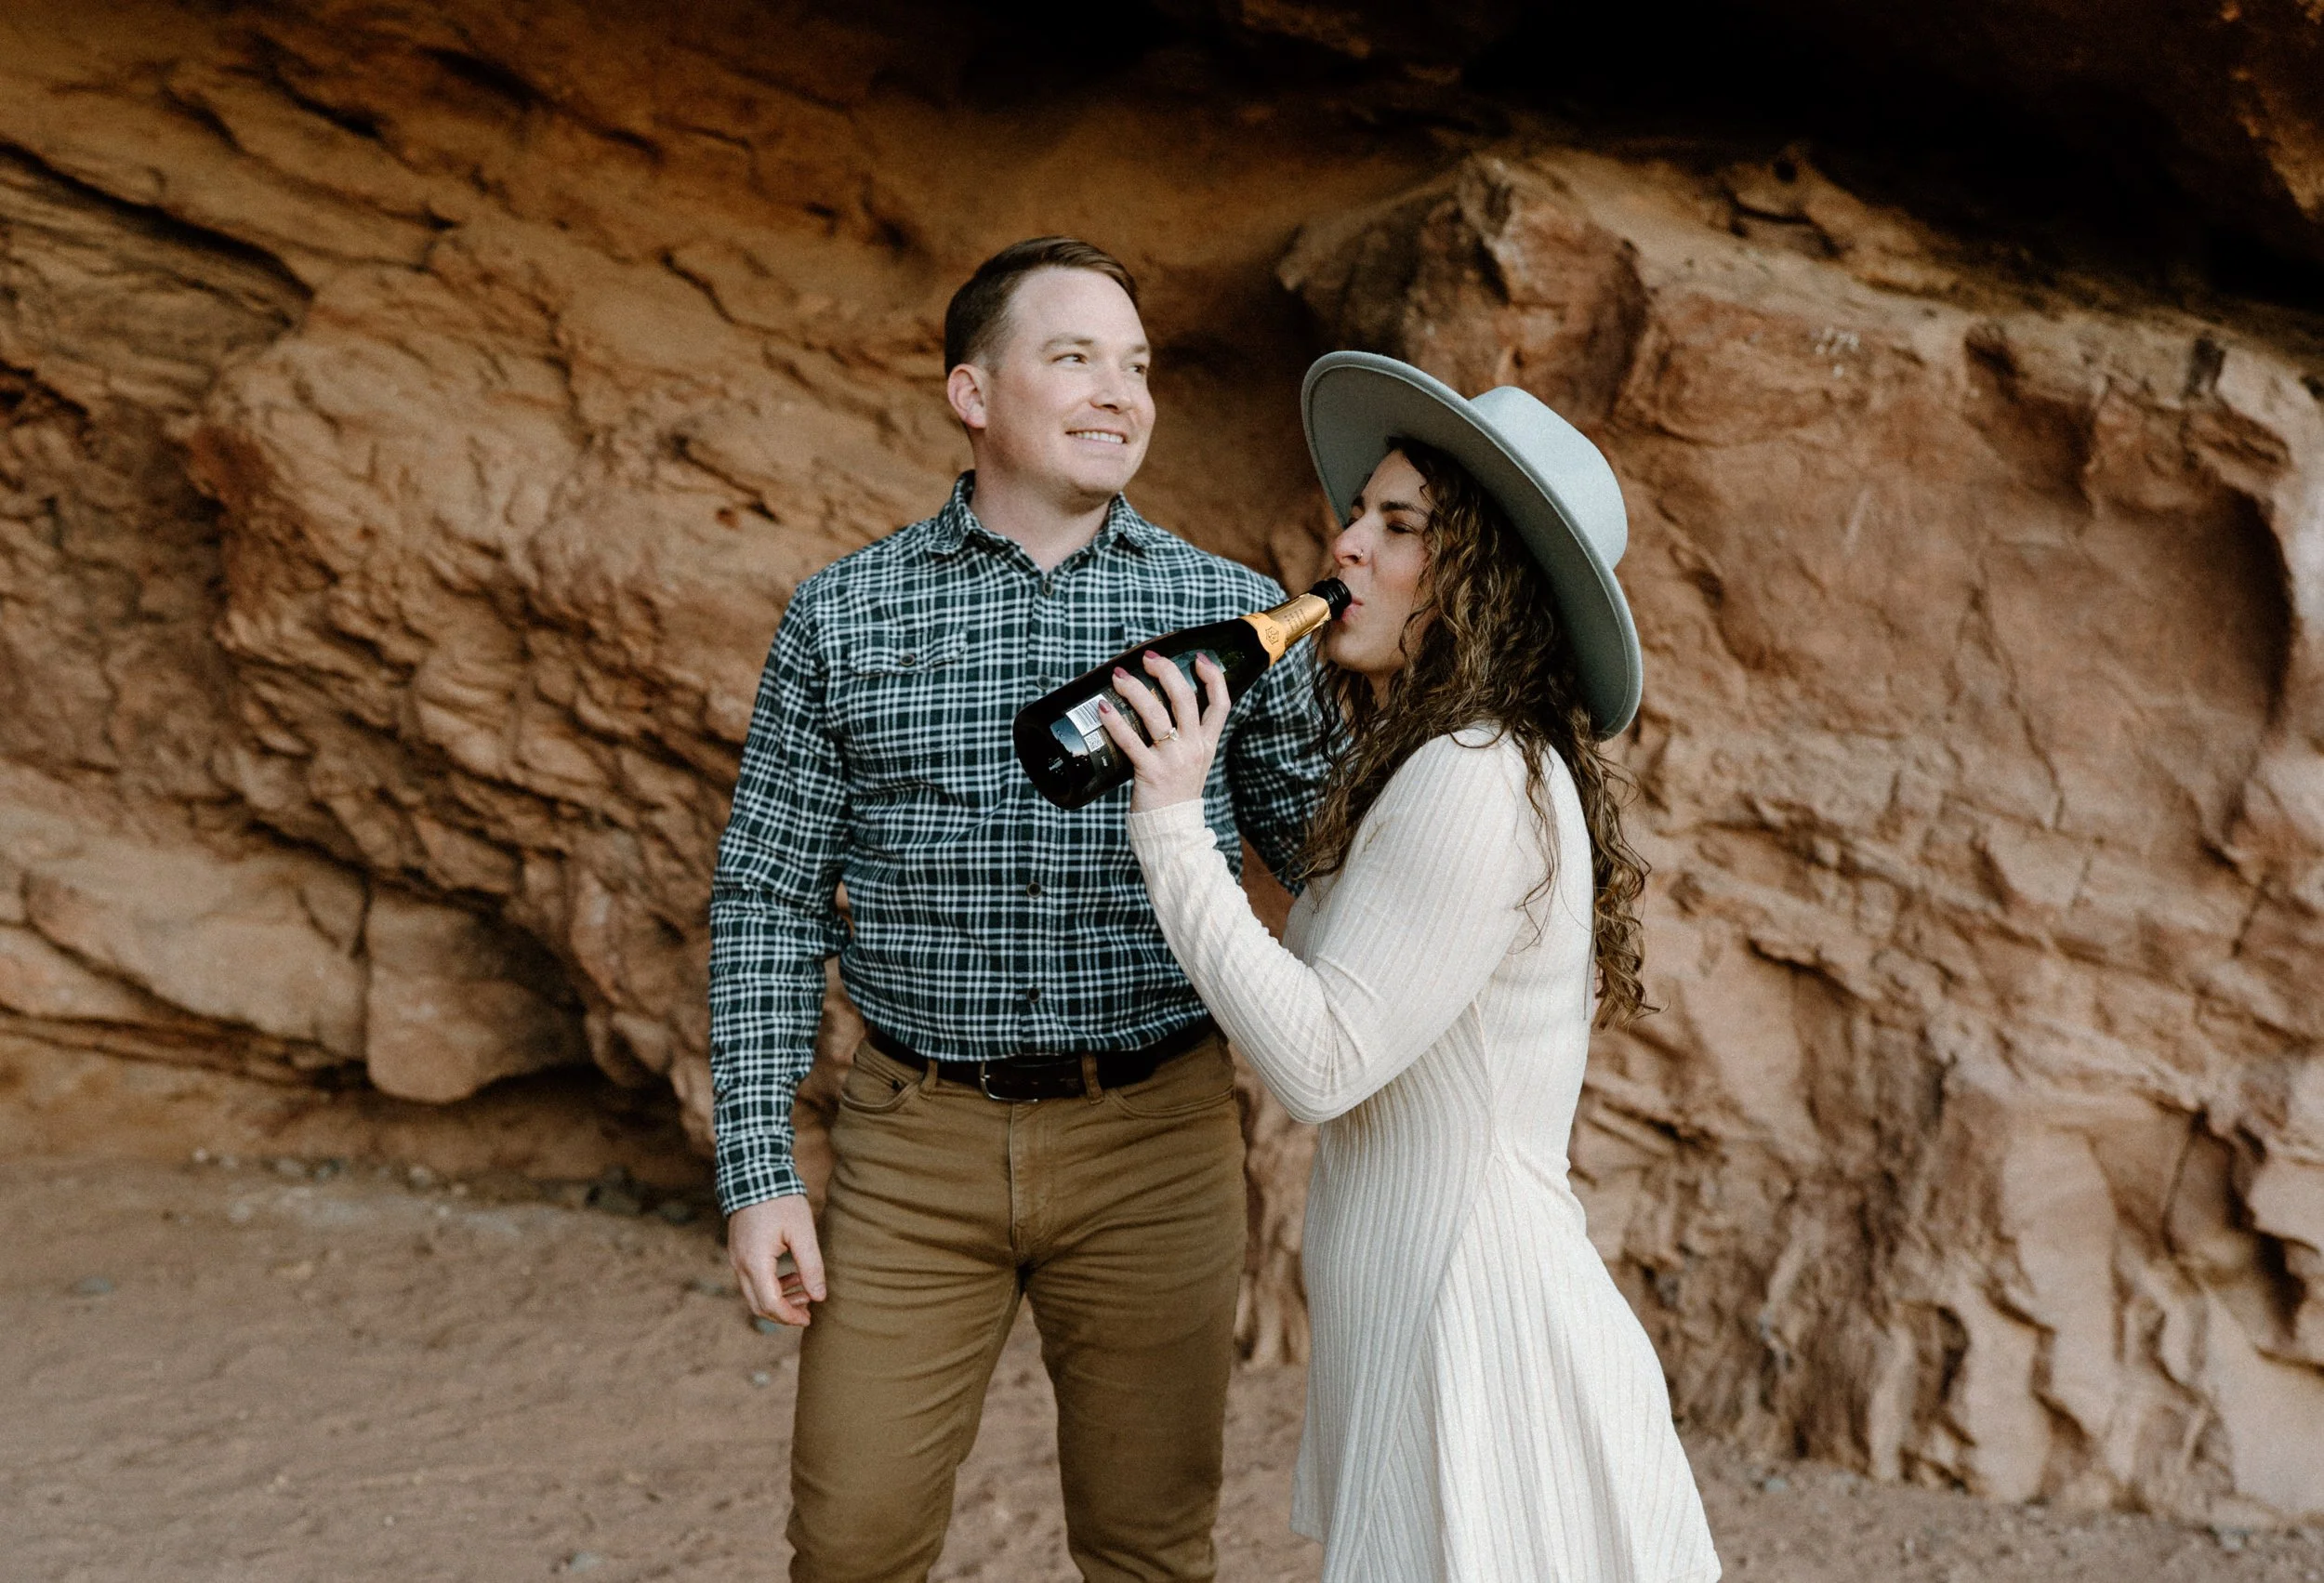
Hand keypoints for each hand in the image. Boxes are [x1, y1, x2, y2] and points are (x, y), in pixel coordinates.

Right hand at [728, 1193, 825, 1326]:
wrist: (754, 1173)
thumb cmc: (781, 1201)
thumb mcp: (802, 1232)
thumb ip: (811, 1266)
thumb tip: (819, 1297)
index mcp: (755, 1262)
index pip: (770, 1304)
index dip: (790, 1316)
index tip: (809, 1318)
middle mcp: (740, 1264)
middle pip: (759, 1305)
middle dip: (784, 1312)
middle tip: (809, 1309)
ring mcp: (736, 1258)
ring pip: (754, 1294)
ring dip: (779, 1298)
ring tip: (806, 1290)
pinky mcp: (738, 1251)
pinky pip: (752, 1279)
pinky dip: (771, 1285)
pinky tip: (793, 1276)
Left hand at [1096, 650, 1229, 811]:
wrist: (1173, 832)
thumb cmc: (1177, 794)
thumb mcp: (1192, 763)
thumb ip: (1185, 738)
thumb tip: (1162, 707)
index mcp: (1206, 743)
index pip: (1221, 703)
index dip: (1212, 676)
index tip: (1198, 657)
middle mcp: (1193, 748)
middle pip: (1185, 699)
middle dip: (1167, 672)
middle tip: (1148, 658)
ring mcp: (1173, 760)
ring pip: (1156, 714)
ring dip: (1136, 689)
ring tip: (1119, 676)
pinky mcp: (1150, 773)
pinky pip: (1131, 741)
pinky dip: (1115, 722)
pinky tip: (1103, 708)